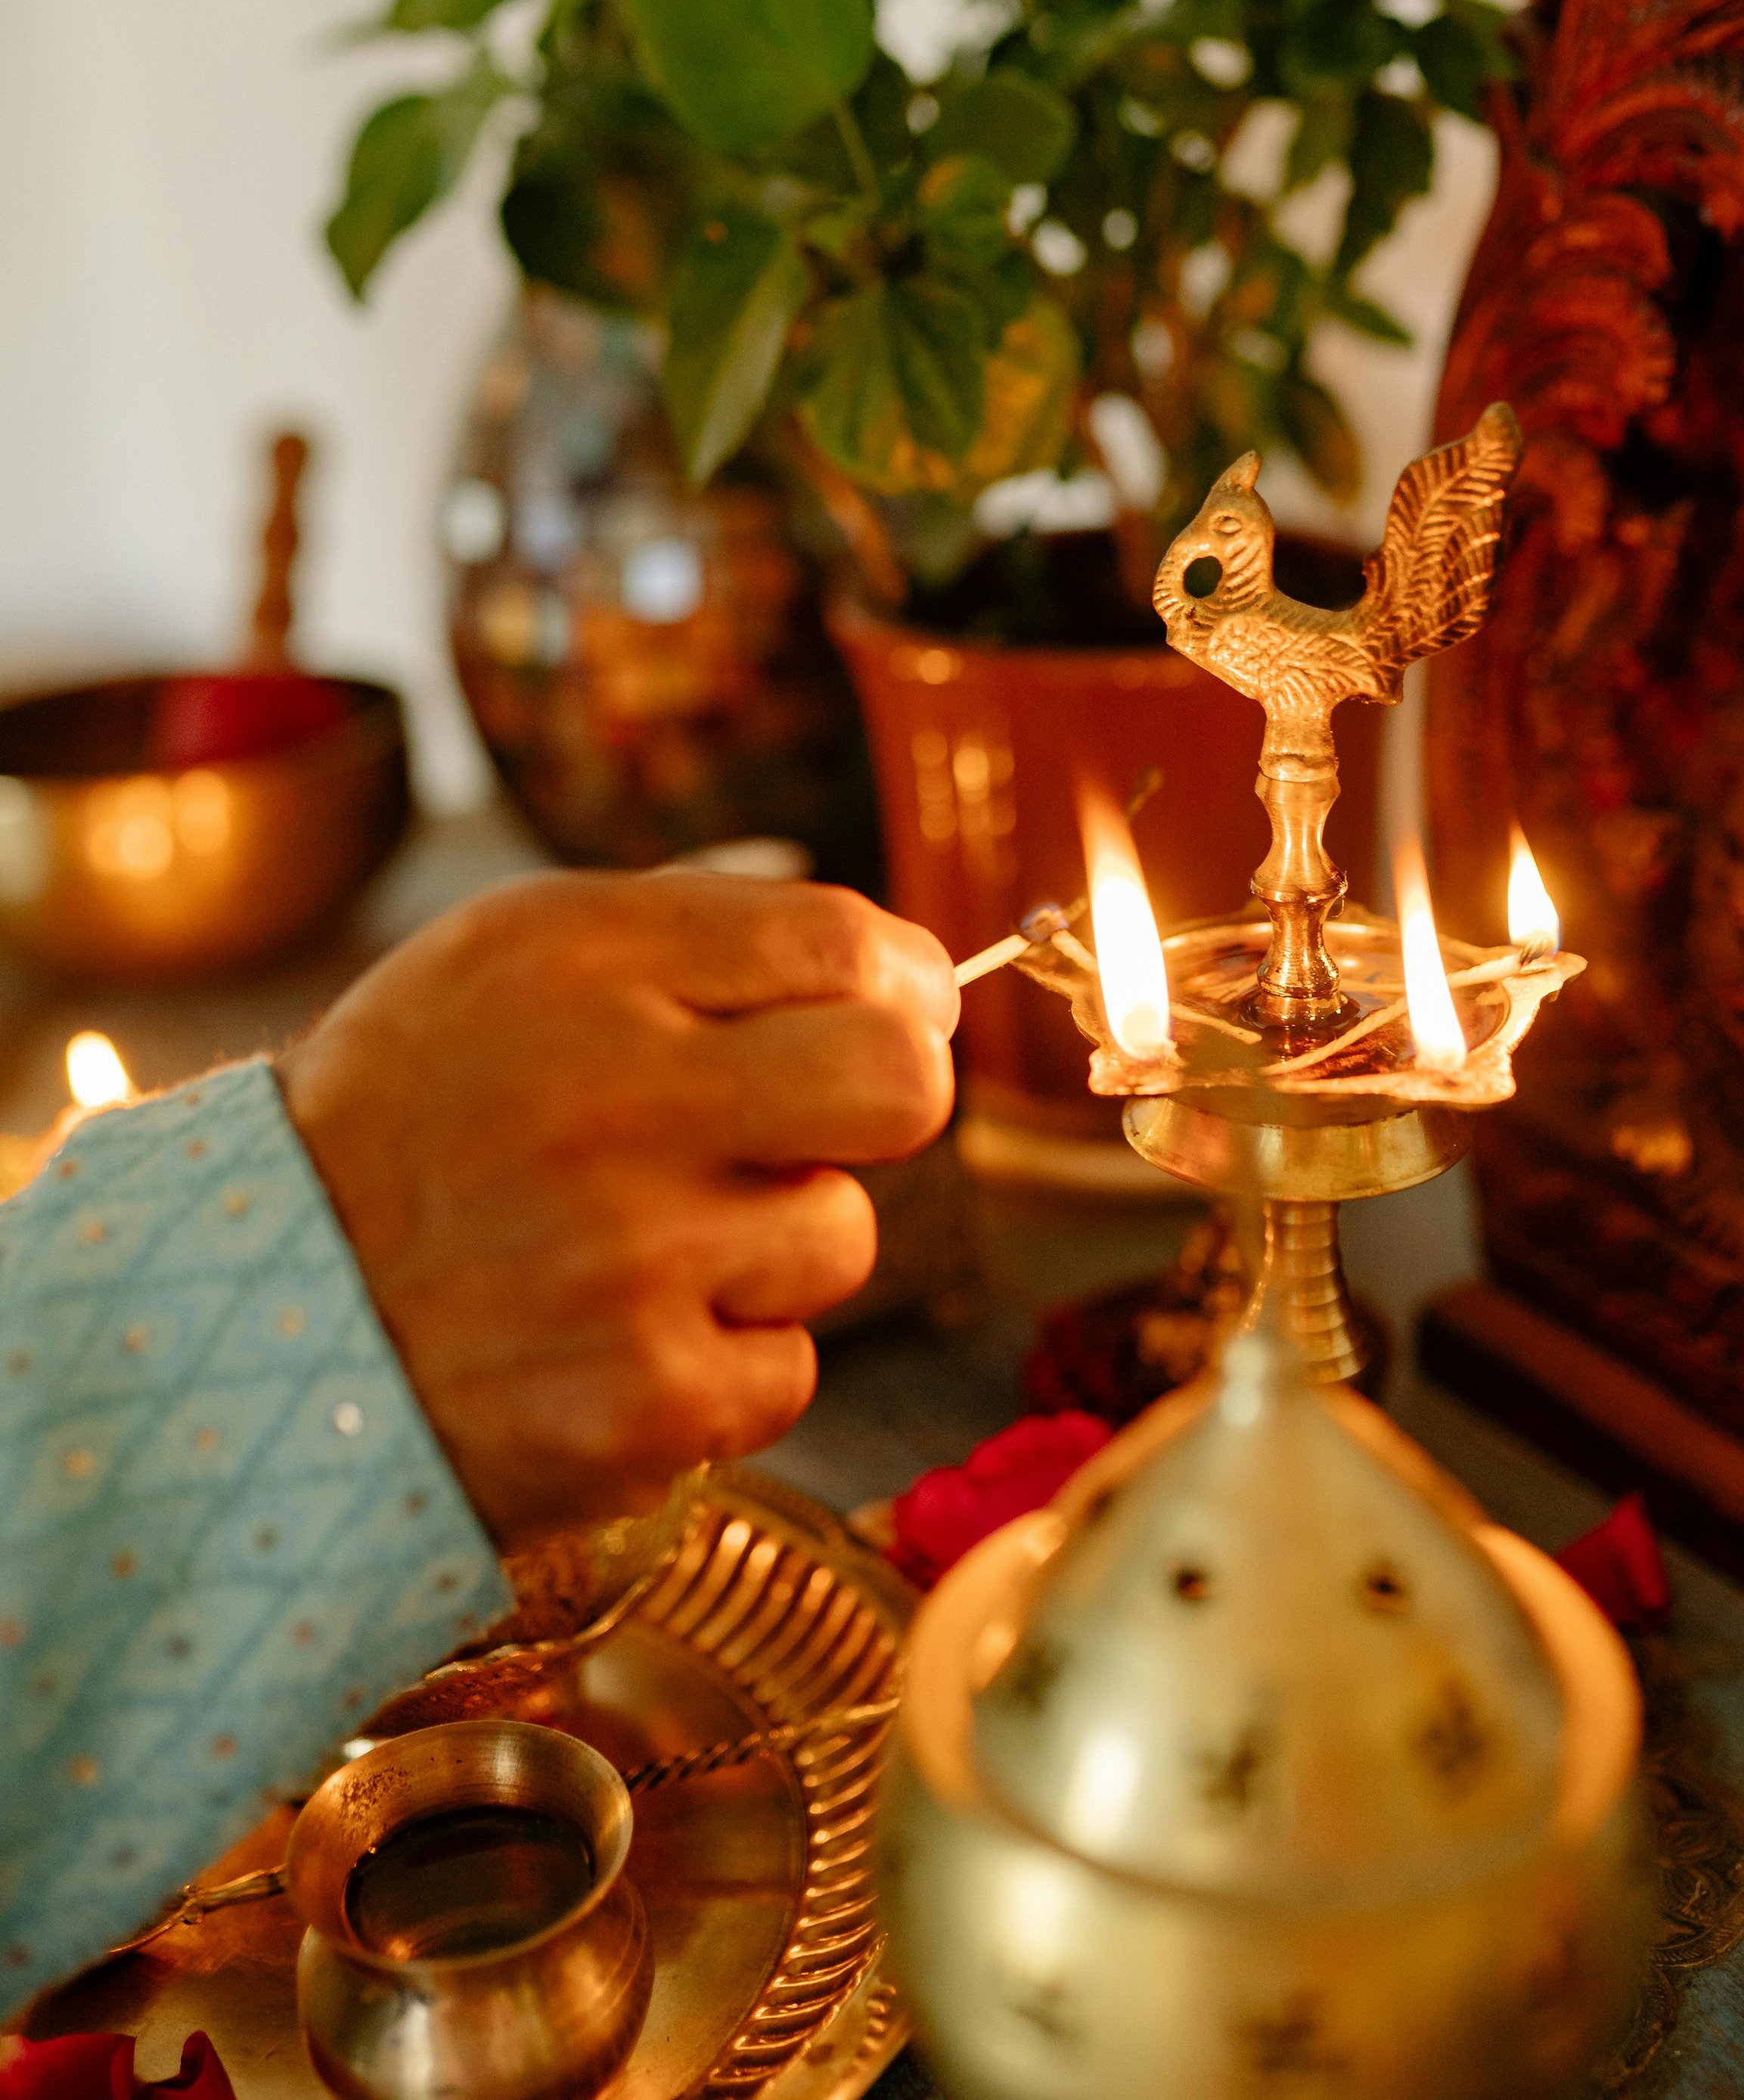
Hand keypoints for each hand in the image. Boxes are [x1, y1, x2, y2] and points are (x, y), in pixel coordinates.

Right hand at [278, 873, 956, 1543]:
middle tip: (821, 1122)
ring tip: (641, 1247)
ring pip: (841, 1237)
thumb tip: (903, 969)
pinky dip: (725, 1363)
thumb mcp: (507, 959)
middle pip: (900, 1085)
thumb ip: (698, 930)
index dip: (904, 982)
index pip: (843, 942)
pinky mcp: (642, 1404)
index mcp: (581, 963)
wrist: (249, 1321)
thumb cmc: (410, 1120)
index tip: (898, 1008)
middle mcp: (612, 1099)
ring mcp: (632, 1263)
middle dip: (890, 1098)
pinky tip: (621, 1339)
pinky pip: (789, 1368)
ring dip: (772, 1246)